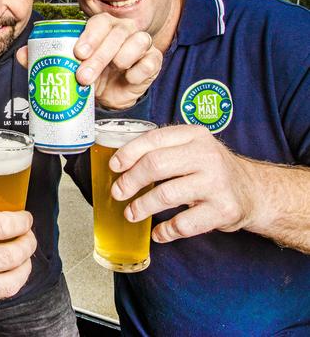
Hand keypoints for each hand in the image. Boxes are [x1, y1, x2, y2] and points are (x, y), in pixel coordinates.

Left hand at [16, 13, 161, 109]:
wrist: (108, 96)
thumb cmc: (89, 74)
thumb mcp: (66, 66)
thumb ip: (44, 58)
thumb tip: (22, 54)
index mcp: (102, 27)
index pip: (99, 22)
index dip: (90, 35)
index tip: (78, 52)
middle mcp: (122, 31)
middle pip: (117, 33)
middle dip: (100, 54)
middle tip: (84, 75)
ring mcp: (140, 45)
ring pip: (138, 41)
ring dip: (122, 56)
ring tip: (112, 70)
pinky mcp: (152, 62)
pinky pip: (151, 60)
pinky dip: (141, 69)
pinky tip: (130, 77)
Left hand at [109, 125, 257, 242]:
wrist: (254, 191)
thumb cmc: (211, 169)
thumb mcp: (191, 148)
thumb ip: (162, 150)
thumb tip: (119, 163)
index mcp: (194, 135)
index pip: (154, 139)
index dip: (129, 153)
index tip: (115, 166)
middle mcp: (207, 155)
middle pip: (156, 165)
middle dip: (131, 181)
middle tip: (118, 192)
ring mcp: (216, 183)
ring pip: (166, 195)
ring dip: (142, 206)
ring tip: (131, 213)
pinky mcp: (223, 210)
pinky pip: (184, 224)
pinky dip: (165, 231)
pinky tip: (158, 232)